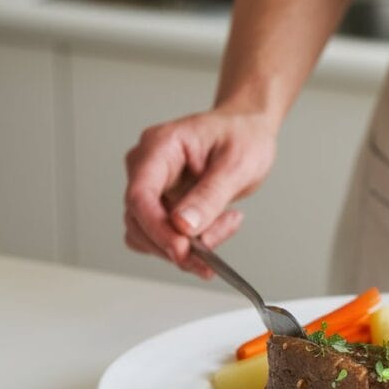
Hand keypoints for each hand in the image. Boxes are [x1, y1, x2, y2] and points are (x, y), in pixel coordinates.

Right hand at [123, 109, 277, 277]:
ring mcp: (154, 189)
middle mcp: (148, 168)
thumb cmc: (243, 136)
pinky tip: (222, 225)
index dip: (156, 227)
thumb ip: (210, 196)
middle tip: (211, 256)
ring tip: (229, 223)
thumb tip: (184, 226)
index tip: (181, 250)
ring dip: (189, 246)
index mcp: (159, 147)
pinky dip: (194, 244)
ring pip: (151, 236)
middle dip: (174, 244)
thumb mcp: (237, 164)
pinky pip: (168, 237)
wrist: (249, 132)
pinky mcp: (164, 207)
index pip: (139, 194)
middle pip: (139, 221)